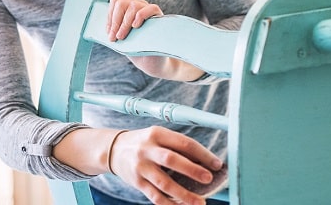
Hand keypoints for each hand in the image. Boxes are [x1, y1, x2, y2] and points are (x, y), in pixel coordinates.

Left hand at [106, 0, 204, 80]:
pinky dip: (141, 15)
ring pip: (134, 5)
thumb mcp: (121, 34)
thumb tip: (108, 4)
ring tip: (122, 37)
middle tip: (114, 37)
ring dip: (124, 23)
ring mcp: (149, 11)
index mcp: (129, 9)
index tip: (109, 32)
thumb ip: (115, 20)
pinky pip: (151, 8)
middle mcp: (139, 7)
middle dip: (115, 21)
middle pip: (122, 2)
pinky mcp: (160, 18)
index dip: (109, 16)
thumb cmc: (136, 48)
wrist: (151, 62)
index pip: (116, 1)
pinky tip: (136, 26)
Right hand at [109, 126, 223, 204]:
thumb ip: (177, 146)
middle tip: (209, 179)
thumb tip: (204, 162)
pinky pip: (155, 196)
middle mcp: (147, 149)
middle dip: (192, 170)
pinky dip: (170, 204)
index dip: (202, 154)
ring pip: (164, 182)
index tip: (217, 164)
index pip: (184, 142)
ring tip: (200, 202)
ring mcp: (141, 167)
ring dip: (184, 194)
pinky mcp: (136, 182)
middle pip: (172, 160)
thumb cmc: (144, 143)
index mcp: (157, 134)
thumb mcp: (158, 136)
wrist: (113, 150)